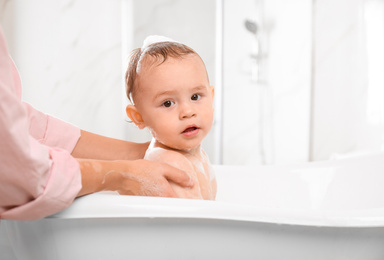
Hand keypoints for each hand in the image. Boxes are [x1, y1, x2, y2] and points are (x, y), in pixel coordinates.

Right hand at [77, 159, 193, 197]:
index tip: (197, 200)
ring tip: (172, 191)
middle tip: (187, 195)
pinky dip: (159, 198)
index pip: (182, 204)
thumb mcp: (163, 167)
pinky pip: (155, 202)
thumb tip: (191, 182)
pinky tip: (158, 188)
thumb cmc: (141, 170)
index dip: (190, 202)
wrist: (121, 175)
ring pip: (164, 204)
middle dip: (180, 201)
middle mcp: (159, 202)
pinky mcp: (144, 202)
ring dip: (169, 200)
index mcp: (166, 195)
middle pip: (173, 205)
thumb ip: (179, 175)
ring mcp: (151, 203)